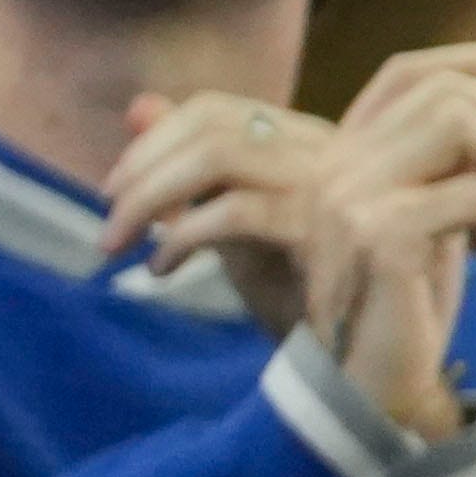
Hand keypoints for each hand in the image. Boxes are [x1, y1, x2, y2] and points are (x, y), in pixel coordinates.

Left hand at [98, 83, 331, 331]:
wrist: (367, 370)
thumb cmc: (306, 301)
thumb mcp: (237, 229)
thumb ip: (194, 172)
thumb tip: (139, 106)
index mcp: (313, 145)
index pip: (216, 110)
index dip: (153, 141)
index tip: (116, 190)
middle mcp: (332, 151)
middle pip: (214, 123)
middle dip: (142, 166)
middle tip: (108, 219)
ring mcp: (339, 184)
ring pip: (219, 154)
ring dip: (150, 196)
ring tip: (120, 242)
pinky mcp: (332, 229)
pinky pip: (237, 211)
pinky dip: (182, 236)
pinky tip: (163, 270)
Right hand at [112, 48, 475, 442]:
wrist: (375, 384)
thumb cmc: (411, 305)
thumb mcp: (437, 223)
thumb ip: (455, 169)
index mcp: (346, 156)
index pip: (404, 74)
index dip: (471, 59)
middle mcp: (337, 167)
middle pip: (444, 94)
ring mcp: (350, 199)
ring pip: (458, 127)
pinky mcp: (378, 236)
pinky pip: (472, 195)